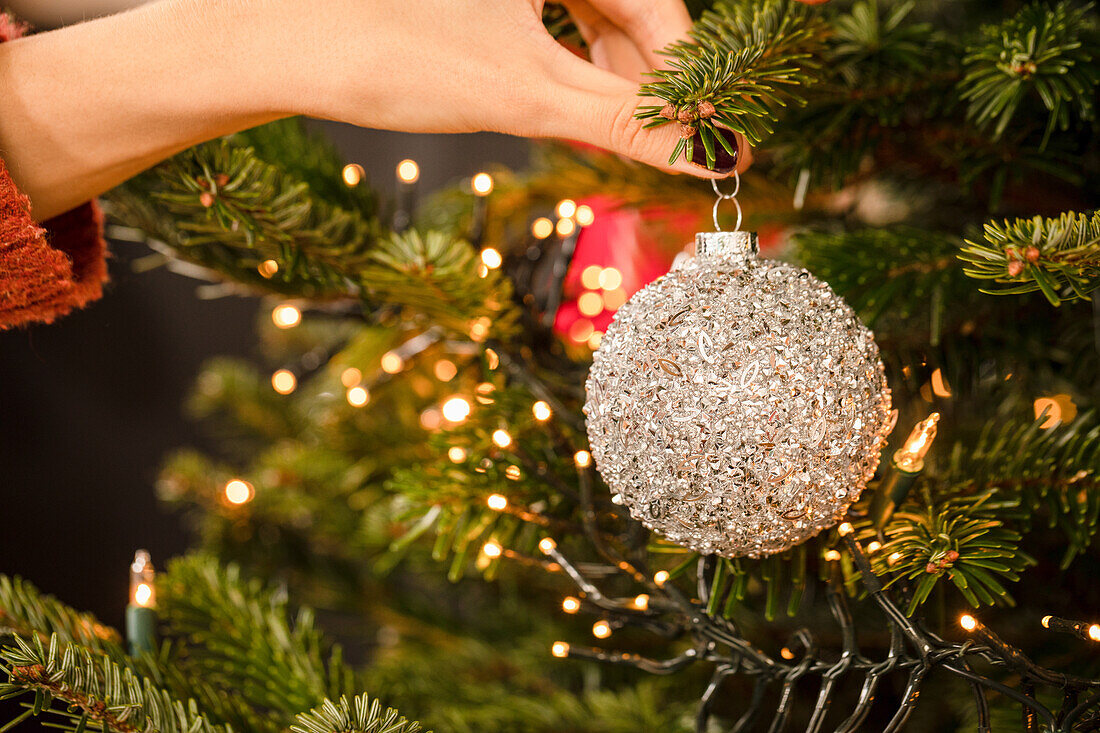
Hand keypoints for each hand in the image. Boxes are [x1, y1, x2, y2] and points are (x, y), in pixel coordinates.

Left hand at [273, 0, 749, 175]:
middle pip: (629, 6)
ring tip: (601, 125)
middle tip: (657, 143)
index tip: (713, 140)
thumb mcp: (528, 94)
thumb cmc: (392, 52)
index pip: (660, 6)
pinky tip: (554, 92)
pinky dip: (563, 54)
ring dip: (604, 70)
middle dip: (642, 78)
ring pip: (590, 9)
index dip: (687, 80)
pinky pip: (551, 11)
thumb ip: (629, 123)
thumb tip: (712, 155)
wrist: (279, 43)